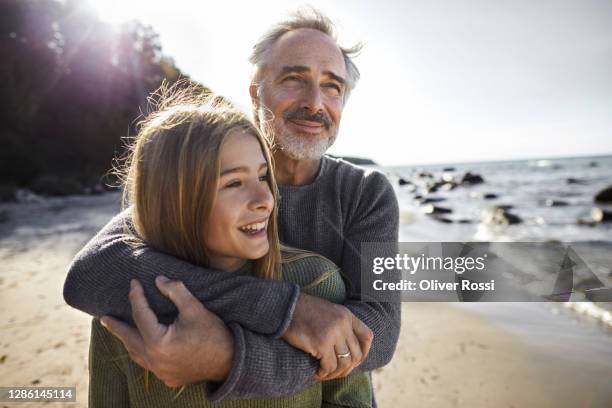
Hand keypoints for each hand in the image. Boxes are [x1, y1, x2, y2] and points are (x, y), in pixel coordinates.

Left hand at [100, 276, 233, 386]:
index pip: (140, 314)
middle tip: (104, 318)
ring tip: (121, 333)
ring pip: (137, 355)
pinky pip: (149, 365)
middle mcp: (154, 360)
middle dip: (117, 327)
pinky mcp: (169, 378)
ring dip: (128, 342)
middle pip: (129, 339)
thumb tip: (158, 280)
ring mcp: (161, 372)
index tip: (134, 283)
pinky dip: (142, 354)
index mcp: (157, 342)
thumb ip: (175, 291)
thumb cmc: (213, 333)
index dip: (136, 296)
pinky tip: (143, 350)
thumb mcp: (194, 308)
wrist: (232, 361)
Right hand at [282, 293, 372, 380]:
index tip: (354, 362)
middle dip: (347, 368)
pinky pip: (328, 366)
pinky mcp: (321, 343)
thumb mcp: (327, 313)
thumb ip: (339, 326)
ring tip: (324, 375)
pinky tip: (315, 374)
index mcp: (346, 315)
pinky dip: (323, 374)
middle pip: (356, 354)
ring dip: (334, 374)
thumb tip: (346, 350)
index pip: (367, 337)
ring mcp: (333, 333)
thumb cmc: (302, 311)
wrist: (285, 306)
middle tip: (334, 373)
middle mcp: (343, 324)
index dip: (364, 353)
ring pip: (344, 363)